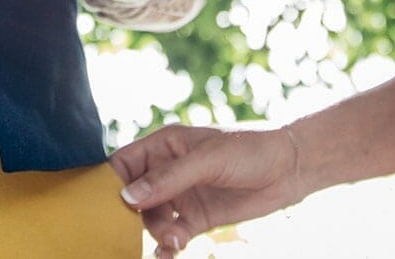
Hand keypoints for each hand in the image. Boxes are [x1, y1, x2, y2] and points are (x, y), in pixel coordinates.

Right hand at [111, 124, 306, 257]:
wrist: (290, 169)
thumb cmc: (249, 149)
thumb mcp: (208, 159)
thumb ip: (169, 178)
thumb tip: (128, 196)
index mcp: (164, 146)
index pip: (123, 164)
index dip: (109, 184)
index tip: (104, 207)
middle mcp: (168, 171)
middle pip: (133, 197)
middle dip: (132, 216)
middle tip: (134, 232)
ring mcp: (182, 195)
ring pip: (152, 219)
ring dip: (157, 232)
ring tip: (175, 239)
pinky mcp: (196, 218)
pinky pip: (172, 235)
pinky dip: (167, 247)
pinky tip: (168, 254)